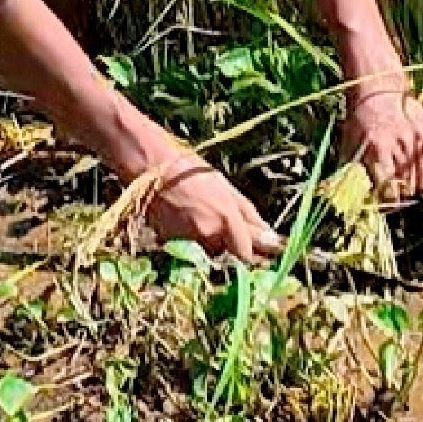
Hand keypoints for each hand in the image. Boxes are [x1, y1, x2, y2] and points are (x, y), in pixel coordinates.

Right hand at [144, 160, 278, 261]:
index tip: (256, 251)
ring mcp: (186, 241)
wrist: (151, 167)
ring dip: (208, 240)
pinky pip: (187, 247)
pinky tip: (183, 217)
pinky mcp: (168, 244)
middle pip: (225, 253)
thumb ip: (249, 216)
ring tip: (198, 214)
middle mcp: (207, 234)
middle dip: (227, 243)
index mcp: (226, 218)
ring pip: (206, 251)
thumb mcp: (227, 188)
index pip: (246, 255)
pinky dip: (188, 237)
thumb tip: (271, 238)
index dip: (250, 253)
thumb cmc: (192, 171)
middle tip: (218, 220)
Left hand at [336, 84, 422, 203]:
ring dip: (421, 182)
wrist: (376, 88)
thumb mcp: (350, 141)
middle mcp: (399, 142)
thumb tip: (353, 190)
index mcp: (379, 147)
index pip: (388, 181)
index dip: (391, 195)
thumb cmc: (360, 118)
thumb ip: (354, 165)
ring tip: (419, 188)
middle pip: (407, 177)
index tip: (392, 200)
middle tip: (407, 196)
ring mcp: (416, 134)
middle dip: (407, 190)